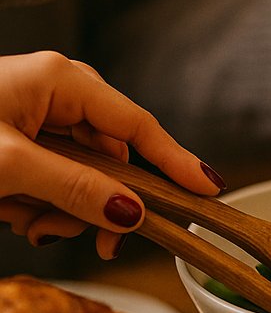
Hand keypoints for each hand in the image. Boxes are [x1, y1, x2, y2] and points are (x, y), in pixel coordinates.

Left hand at [0, 51, 222, 257]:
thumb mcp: (7, 165)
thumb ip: (72, 188)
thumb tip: (130, 212)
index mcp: (60, 80)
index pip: (138, 125)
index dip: (175, 161)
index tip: (208, 188)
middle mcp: (53, 91)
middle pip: (107, 158)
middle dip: (87, 201)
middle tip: (59, 233)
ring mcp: (34, 112)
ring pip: (78, 173)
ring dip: (53, 206)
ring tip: (16, 218)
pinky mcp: (16, 134)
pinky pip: (51, 174)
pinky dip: (33, 199)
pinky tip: (7, 207)